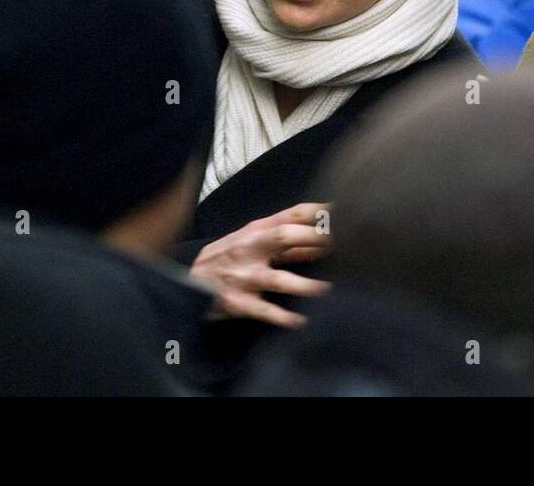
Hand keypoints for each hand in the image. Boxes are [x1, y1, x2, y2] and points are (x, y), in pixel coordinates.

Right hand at [190, 202, 331, 328]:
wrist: (187, 282)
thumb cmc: (228, 259)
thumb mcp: (253, 243)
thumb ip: (287, 244)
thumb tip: (322, 244)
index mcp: (257, 230)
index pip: (293, 214)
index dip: (320, 211)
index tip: (346, 211)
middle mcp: (250, 249)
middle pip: (284, 237)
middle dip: (315, 238)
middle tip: (344, 244)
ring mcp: (244, 277)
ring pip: (277, 279)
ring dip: (305, 285)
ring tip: (328, 289)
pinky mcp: (238, 302)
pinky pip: (263, 311)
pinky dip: (283, 317)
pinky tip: (301, 321)